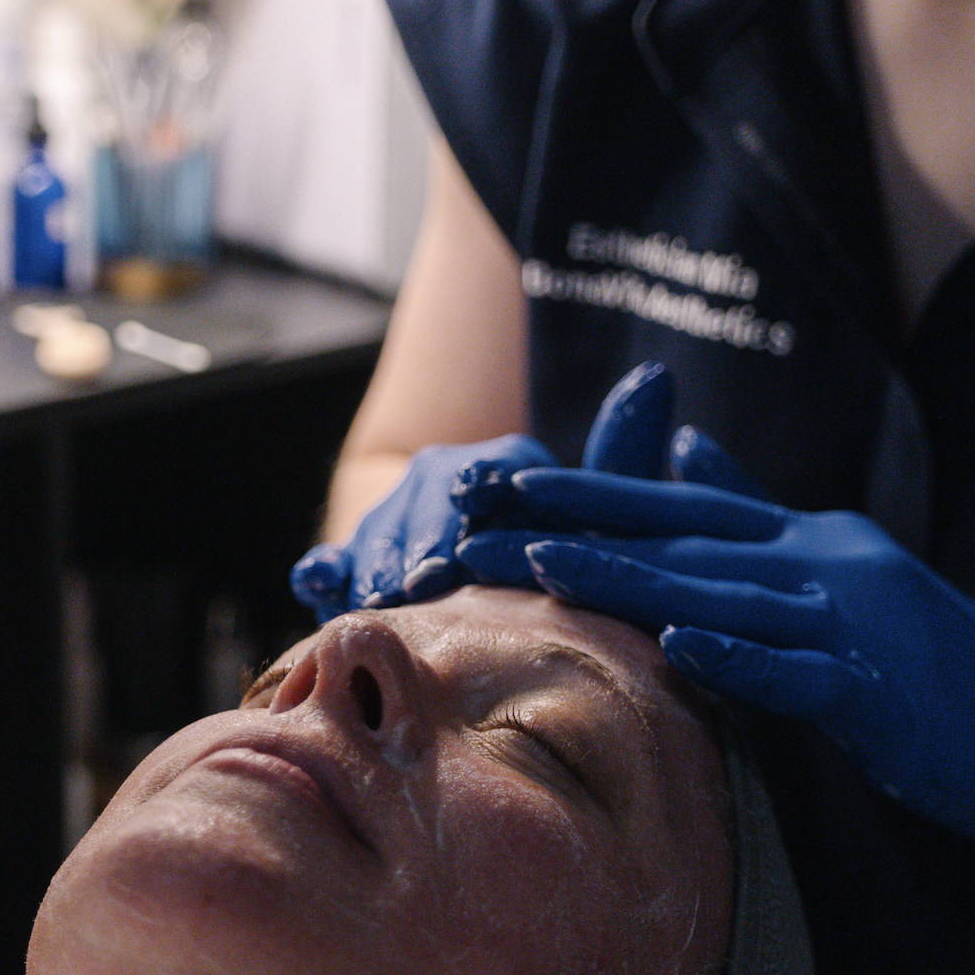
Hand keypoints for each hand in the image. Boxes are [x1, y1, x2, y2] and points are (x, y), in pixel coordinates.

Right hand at [293, 364, 681, 622]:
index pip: (488, 475)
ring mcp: (394, 516)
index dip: (471, 504)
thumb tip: (655, 374)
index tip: (463, 537)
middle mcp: (444, 479)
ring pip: (376, 532)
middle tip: (422, 582)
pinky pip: (331, 560)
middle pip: (423, 505)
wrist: (497, 580)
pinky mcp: (354, 558)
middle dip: (419, 543)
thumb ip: (624, 452)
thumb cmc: (571, 554)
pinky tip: (319, 580)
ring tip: (380, 600)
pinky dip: (324, 570)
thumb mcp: (602, 508)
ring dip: (375, 563)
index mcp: (508, 464)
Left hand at [456, 429, 974, 896]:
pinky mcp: (885, 690)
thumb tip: (685, 458)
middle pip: (678, 539)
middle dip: (572, 525)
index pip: (677, 511)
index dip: (586, 495)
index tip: (497, 484)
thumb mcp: (842, 583)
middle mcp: (823, 564)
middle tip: (476, 515)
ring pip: (720, 593)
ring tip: (541, 564)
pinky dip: (738, 657)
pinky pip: (799, 672)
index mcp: (807, 545)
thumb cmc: (942, 675)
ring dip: (627, 578)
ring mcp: (855, 623)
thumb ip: (760, 523)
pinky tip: (676, 647)